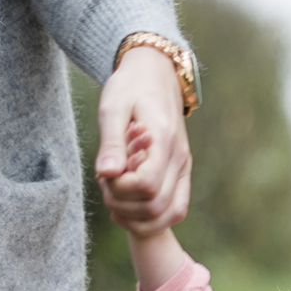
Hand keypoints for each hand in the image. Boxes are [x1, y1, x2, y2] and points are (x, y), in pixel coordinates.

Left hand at [96, 44, 190, 237]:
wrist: (156, 73)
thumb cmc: (129, 87)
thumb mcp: (112, 108)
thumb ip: (112, 143)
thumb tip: (106, 174)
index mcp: (164, 140)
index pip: (146, 185)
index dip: (120, 188)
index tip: (105, 172)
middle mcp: (180, 158)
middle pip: (156, 206)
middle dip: (124, 204)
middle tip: (106, 183)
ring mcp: (184, 167)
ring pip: (170, 214)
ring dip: (137, 215)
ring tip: (116, 194)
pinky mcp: (182, 172)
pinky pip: (176, 208)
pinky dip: (153, 217)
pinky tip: (128, 206)